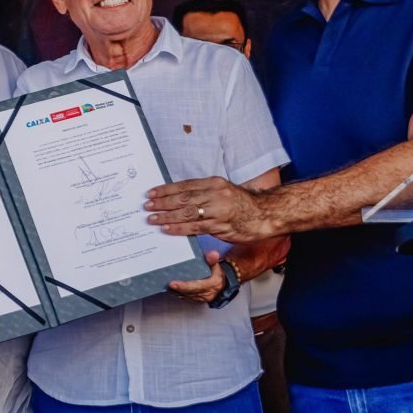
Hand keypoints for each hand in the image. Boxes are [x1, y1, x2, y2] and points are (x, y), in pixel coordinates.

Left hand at [145, 177, 272, 242]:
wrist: (265, 214)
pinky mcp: (221, 226)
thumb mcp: (222, 191)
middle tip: (147, 206)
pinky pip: (195, 227)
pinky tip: (167, 229)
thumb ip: (203, 193)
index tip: (151, 193)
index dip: (166, 189)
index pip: (184, 185)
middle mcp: (215, 194)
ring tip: (152, 219)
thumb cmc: (241, 204)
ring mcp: (218, 210)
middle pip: (183, 198)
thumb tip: (178, 198)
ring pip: (187, 213)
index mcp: (214, 182)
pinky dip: (179, 228)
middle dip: (162, 203)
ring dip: (167, 216)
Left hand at [168, 250, 223, 302]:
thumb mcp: (216, 264)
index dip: (184, 286)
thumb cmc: (216, 273)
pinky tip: (171, 289)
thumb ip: (213, 259)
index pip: (196, 286)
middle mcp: (207, 293)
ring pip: (186, 296)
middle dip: (177, 289)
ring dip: (176, 291)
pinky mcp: (197, 299)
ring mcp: (201, 297)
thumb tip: (213, 254)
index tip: (172, 284)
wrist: (221, 283)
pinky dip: (178, 293)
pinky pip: (186, 297)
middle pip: (189, 292)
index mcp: (212, 284)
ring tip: (165, 285)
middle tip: (166, 284)